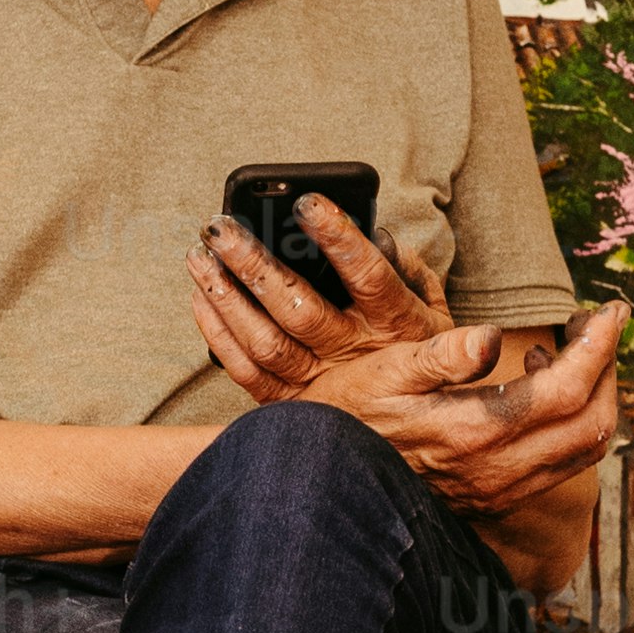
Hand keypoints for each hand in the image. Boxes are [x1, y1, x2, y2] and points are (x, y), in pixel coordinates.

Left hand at [186, 193, 445, 400]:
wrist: (411, 429)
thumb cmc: (417, 350)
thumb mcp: (434, 309)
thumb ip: (408, 268)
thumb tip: (375, 234)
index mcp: (396, 325)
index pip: (369, 276)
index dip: (339, 238)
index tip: (306, 203)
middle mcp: (354, 356)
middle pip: (299, 308)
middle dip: (254, 264)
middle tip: (219, 227)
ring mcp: (320, 385)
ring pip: (265, 342)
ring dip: (226, 297)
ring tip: (199, 256)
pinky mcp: (291, 404)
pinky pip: (247, 372)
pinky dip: (219, 335)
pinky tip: (202, 298)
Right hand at [298, 301, 626, 549]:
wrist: (329, 484)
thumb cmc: (350, 417)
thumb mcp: (384, 374)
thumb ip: (441, 355)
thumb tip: (492, 335)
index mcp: (475, 430)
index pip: (567, 388)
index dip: (600, 346)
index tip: (609, 311)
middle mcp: (499, 468)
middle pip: (592, 420)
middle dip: (609, 367)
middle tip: (600, 324)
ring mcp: (502, 488)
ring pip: (585, 447)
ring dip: (597, 396)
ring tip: (573, 349)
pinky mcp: (499, 496)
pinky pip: (563, 462)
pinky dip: (573, 422)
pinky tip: (537, 385)